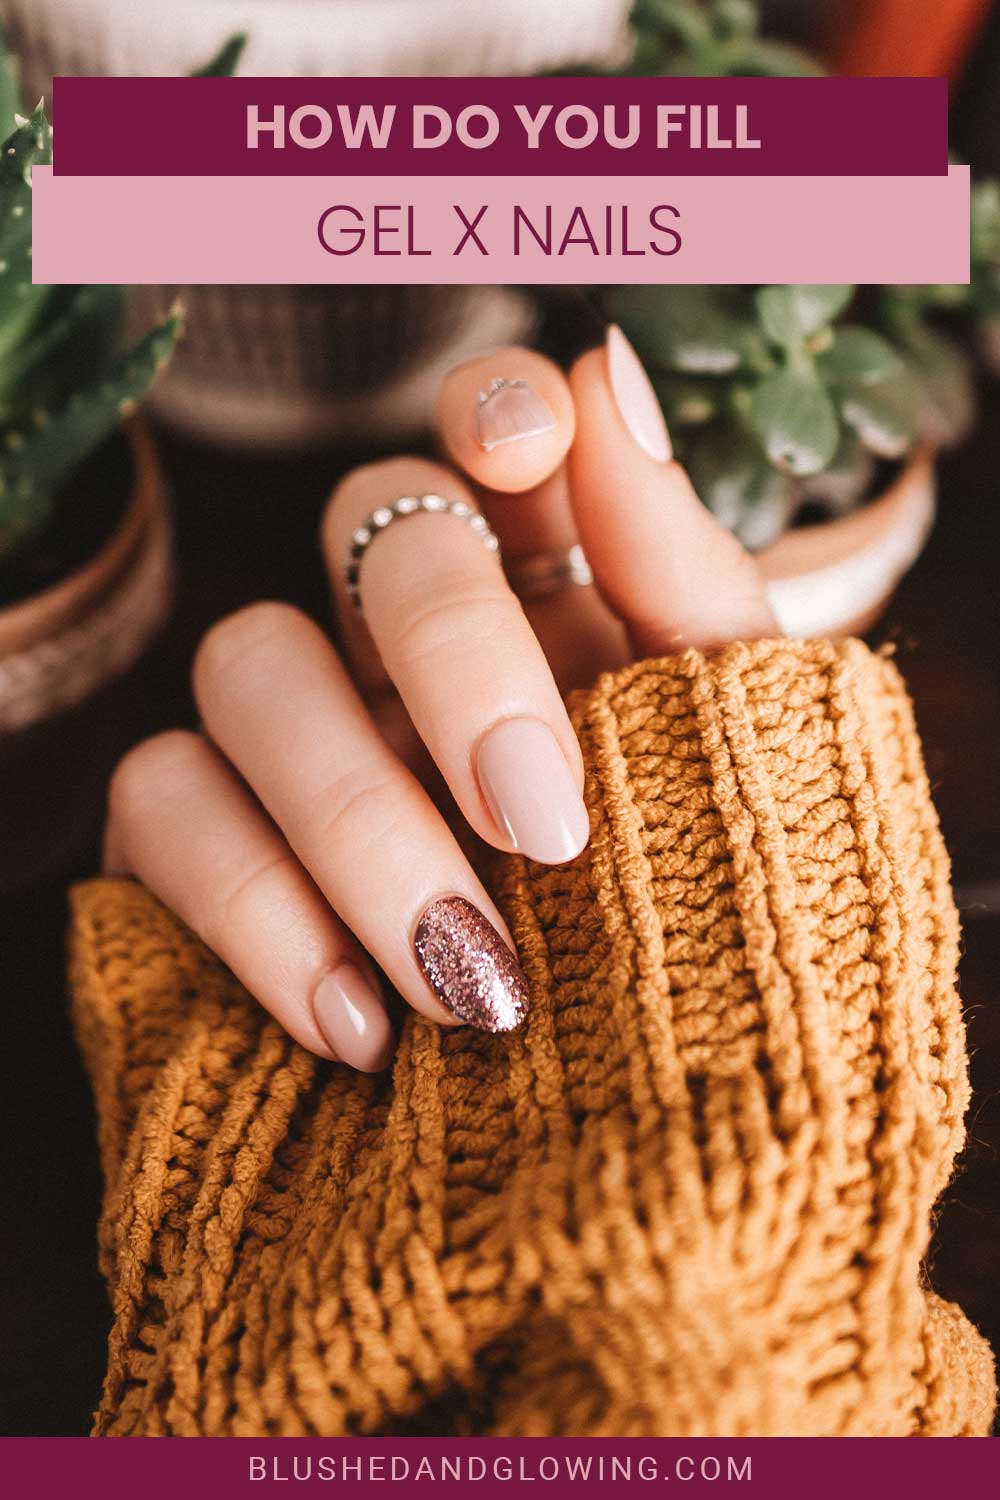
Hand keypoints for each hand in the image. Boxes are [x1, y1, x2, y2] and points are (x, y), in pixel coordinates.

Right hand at [104, 328, 774, 1070]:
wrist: (631, 1111)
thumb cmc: (699, 898)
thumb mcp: (728, 743)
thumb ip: (678, 570)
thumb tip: (606, 369)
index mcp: (550, 584)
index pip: (492, 429)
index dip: (494, 409)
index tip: (527, 456)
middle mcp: (404, 632)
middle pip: (371, 528)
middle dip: (453, 658)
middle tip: (540, 823)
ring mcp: (294, 726)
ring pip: (246, 662)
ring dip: (356, 816)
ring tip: (468, 979)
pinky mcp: (198, 831)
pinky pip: (163, 804)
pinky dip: (258, 913)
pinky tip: (359, 1026)